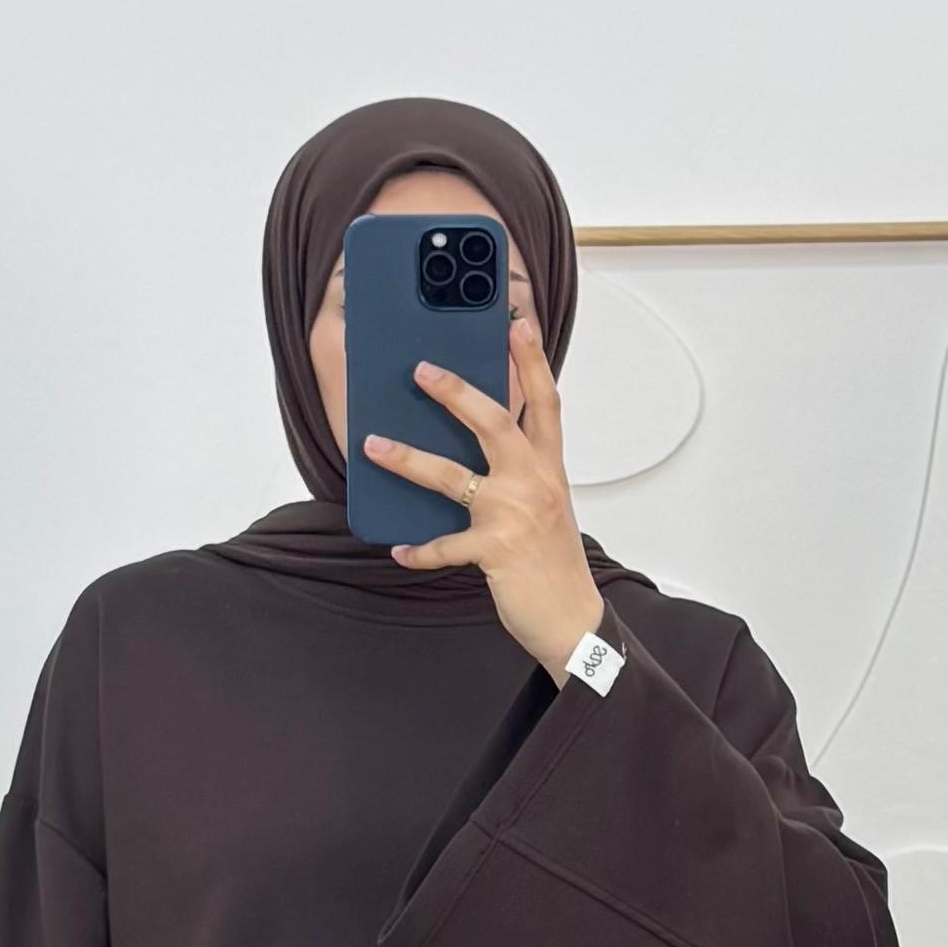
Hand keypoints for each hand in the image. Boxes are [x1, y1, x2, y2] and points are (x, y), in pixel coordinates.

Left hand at [360, 317, 604, 683]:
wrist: (573, 621)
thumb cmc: (554, 563)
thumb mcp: (546, 506)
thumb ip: (519, 474)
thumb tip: (473, 452)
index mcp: (549, 468)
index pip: (544, 403)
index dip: (532, 362)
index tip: (518, 325)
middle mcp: (535, 483)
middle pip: (494, 422)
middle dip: (455, 392)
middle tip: (421, 370)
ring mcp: (515, 514)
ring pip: (453, 476)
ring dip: (408, 459)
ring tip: (374, 446)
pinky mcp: (495, 550)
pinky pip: (445, 545)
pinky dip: (420, 550)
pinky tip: (400, 550)